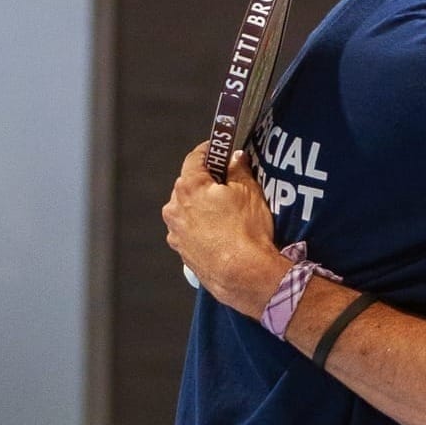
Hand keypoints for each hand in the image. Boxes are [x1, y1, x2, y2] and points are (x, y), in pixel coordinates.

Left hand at [162, 144, 288, 319]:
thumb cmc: (246, 233)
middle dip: (207, 182)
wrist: (244, 274)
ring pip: (188, 209)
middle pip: (189, 184)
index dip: (210, 151)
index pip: (195, 157)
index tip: (220, 150)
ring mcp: (176, 231)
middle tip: (230, 185)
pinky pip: (190, 231)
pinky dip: (203, 228)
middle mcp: (175, 207)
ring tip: (229, 215)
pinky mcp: (182, 251)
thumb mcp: (250, 192)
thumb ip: (238, 170)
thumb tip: (235, 159)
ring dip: (203, 207)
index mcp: (189, 186)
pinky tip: (223, 234)